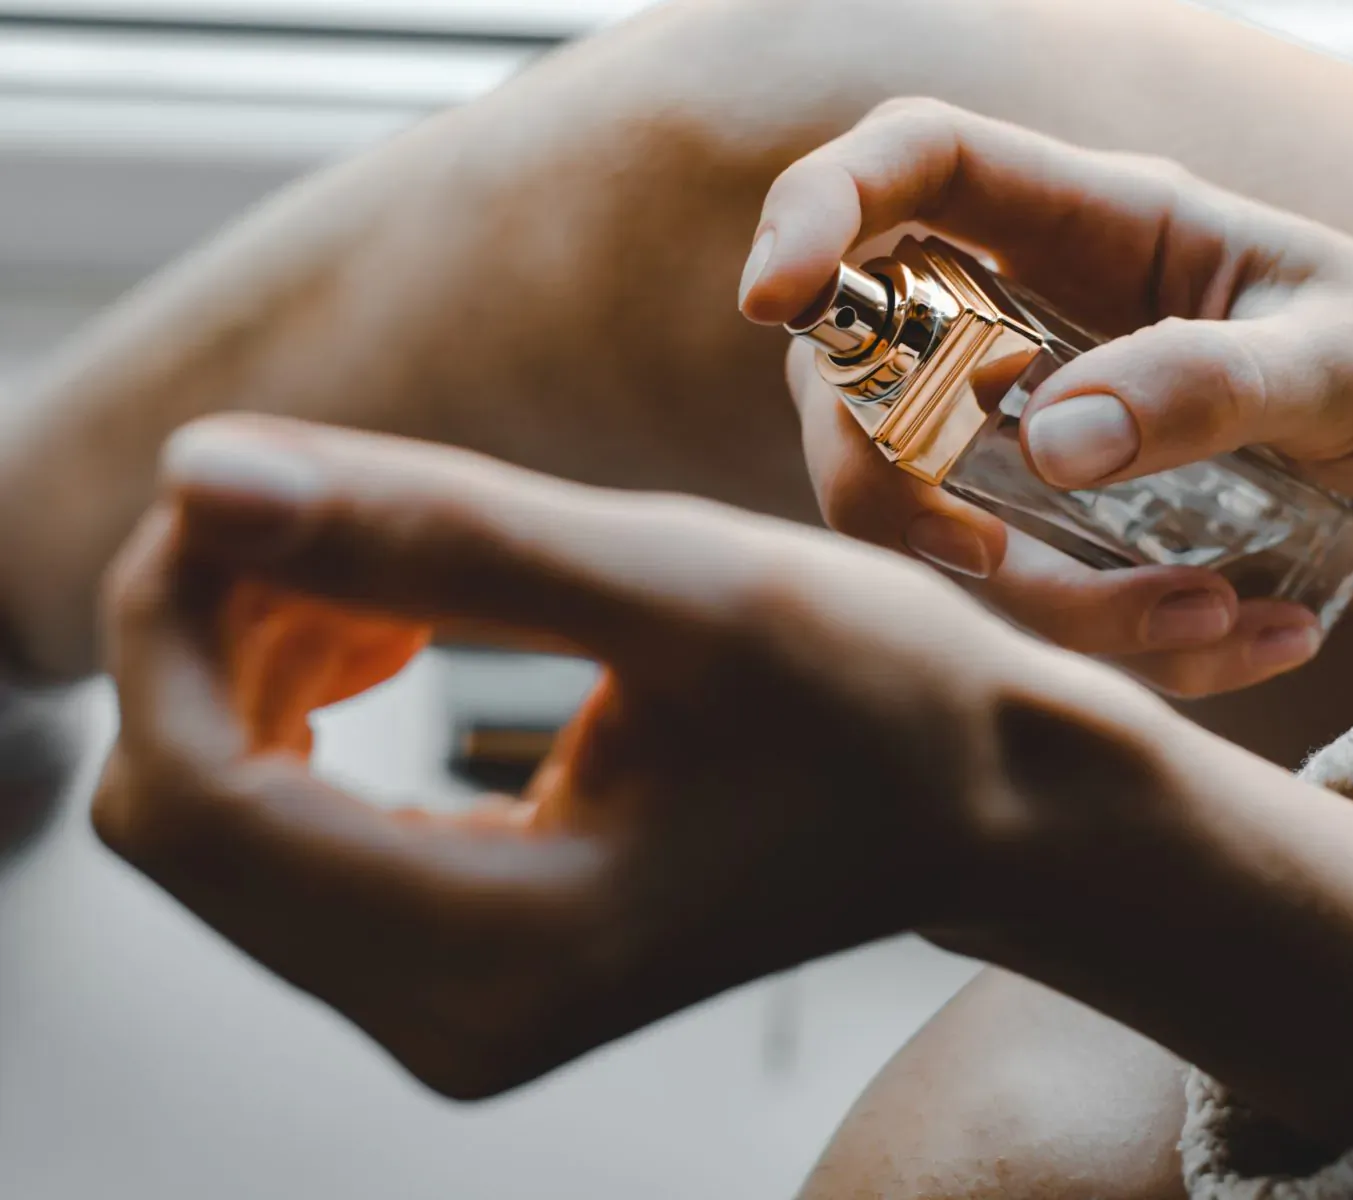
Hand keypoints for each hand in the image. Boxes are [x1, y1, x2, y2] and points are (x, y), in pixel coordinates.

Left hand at [94, 416, 1352, 1148]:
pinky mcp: (462, 963)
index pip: (195, 793)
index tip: (251, 483)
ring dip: (258, 659)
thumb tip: (202, 472)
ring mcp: (448, 1006)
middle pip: (184, 812)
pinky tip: (396, 627)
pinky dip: (307, 711)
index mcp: (497, 953)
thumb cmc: (881, 699)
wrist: (978, 802)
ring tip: (384, 563)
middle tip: (337, 506)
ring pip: (225, 818)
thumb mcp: (682, 587)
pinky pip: (295, 837)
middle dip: (214, 632)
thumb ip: (440, 536)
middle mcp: (448, 1019)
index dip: (176, 615)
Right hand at [741, 99, 1352, 696]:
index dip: (821, 210)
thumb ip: (1208, 386)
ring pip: (934, 514)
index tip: (774, 298)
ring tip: (1215, 620)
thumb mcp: (1351, 363)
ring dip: (1043, 601)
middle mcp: (1045, 320)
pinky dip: (1118, 647)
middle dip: (894, 484)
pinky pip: (1030, 601)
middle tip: (993, 566)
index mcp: (1100, 226)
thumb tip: (1048, 443)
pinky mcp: (1079, 530)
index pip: (916, 164)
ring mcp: (1050, 430)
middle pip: (864, 372)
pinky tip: (1251, 638)